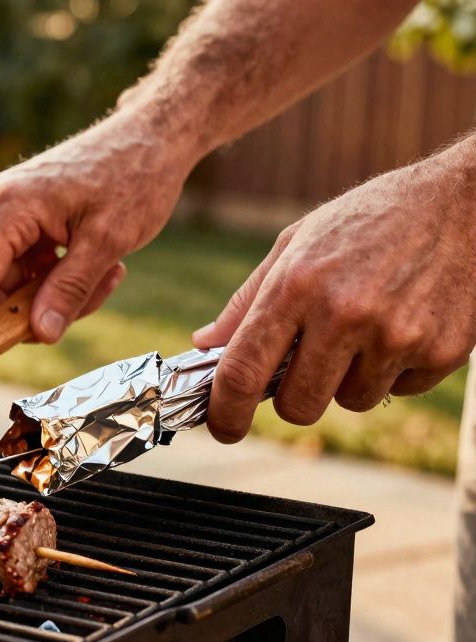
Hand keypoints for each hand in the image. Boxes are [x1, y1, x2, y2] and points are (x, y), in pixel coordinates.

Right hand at [0, 110, 199, 342]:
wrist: (154, 135)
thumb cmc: (135, 176)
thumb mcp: (108, 241)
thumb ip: (69, 290)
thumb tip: (39, 335)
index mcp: (9, 206)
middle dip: (35, 309)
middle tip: (89, 304)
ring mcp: (9, 211)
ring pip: (15, 280)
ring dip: (57, 294)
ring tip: (110, 276)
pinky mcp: (25, 217)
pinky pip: (30, 267)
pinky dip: (61, 278)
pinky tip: (103, 266)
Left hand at [194, 140, 475, 442]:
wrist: (465, 201)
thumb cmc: (369, 219)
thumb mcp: (297, 242)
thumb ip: (247, 299)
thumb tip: (204, 344)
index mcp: (296, 284)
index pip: (243, 371)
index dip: (226, 412)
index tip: (224, 428)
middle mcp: (343, 313)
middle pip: (298, 405)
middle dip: (294, 398)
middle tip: (306, 366)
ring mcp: (396, 336)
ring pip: (351, 401)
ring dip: (350, 378)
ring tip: (366, 326)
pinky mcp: (442, 351)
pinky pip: (398, 390)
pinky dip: (395, 370)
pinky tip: (404, 323)